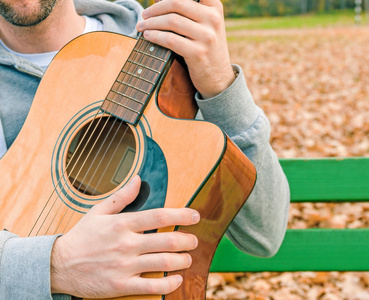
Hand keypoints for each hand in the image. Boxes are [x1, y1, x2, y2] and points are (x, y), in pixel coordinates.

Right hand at [50, 176, 198, 297]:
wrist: (59, 265)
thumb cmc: (81, 237)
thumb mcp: (98, 212)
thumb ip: (121, 197)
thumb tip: (138, 180)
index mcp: (123, 224)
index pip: (160, 215)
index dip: (182, 215)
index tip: (195, 216)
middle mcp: (127, 244)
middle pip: (168, 240)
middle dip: (188, 240)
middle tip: (194, 241)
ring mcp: (125, 266)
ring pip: (164, 263)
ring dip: (182, 260)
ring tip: (187, 258)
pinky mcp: (121, 285)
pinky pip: (152, 286)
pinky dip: (169, 283)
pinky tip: (175, 278)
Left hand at [136, 0, 235, 98]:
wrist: (218, 78)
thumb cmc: (206, 48)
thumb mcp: (207, 25)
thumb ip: (191, 11)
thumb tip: (160, 1)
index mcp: (215, 8)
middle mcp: (213, 19)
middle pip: (176, 3)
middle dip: (155, 8)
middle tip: (144, 15)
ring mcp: (207, 37)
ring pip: (171, 21)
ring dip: (151, 23)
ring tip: (142, 26)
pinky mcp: (198, 53)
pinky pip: (170, 40)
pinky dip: (155, 36)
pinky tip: (148, 36)